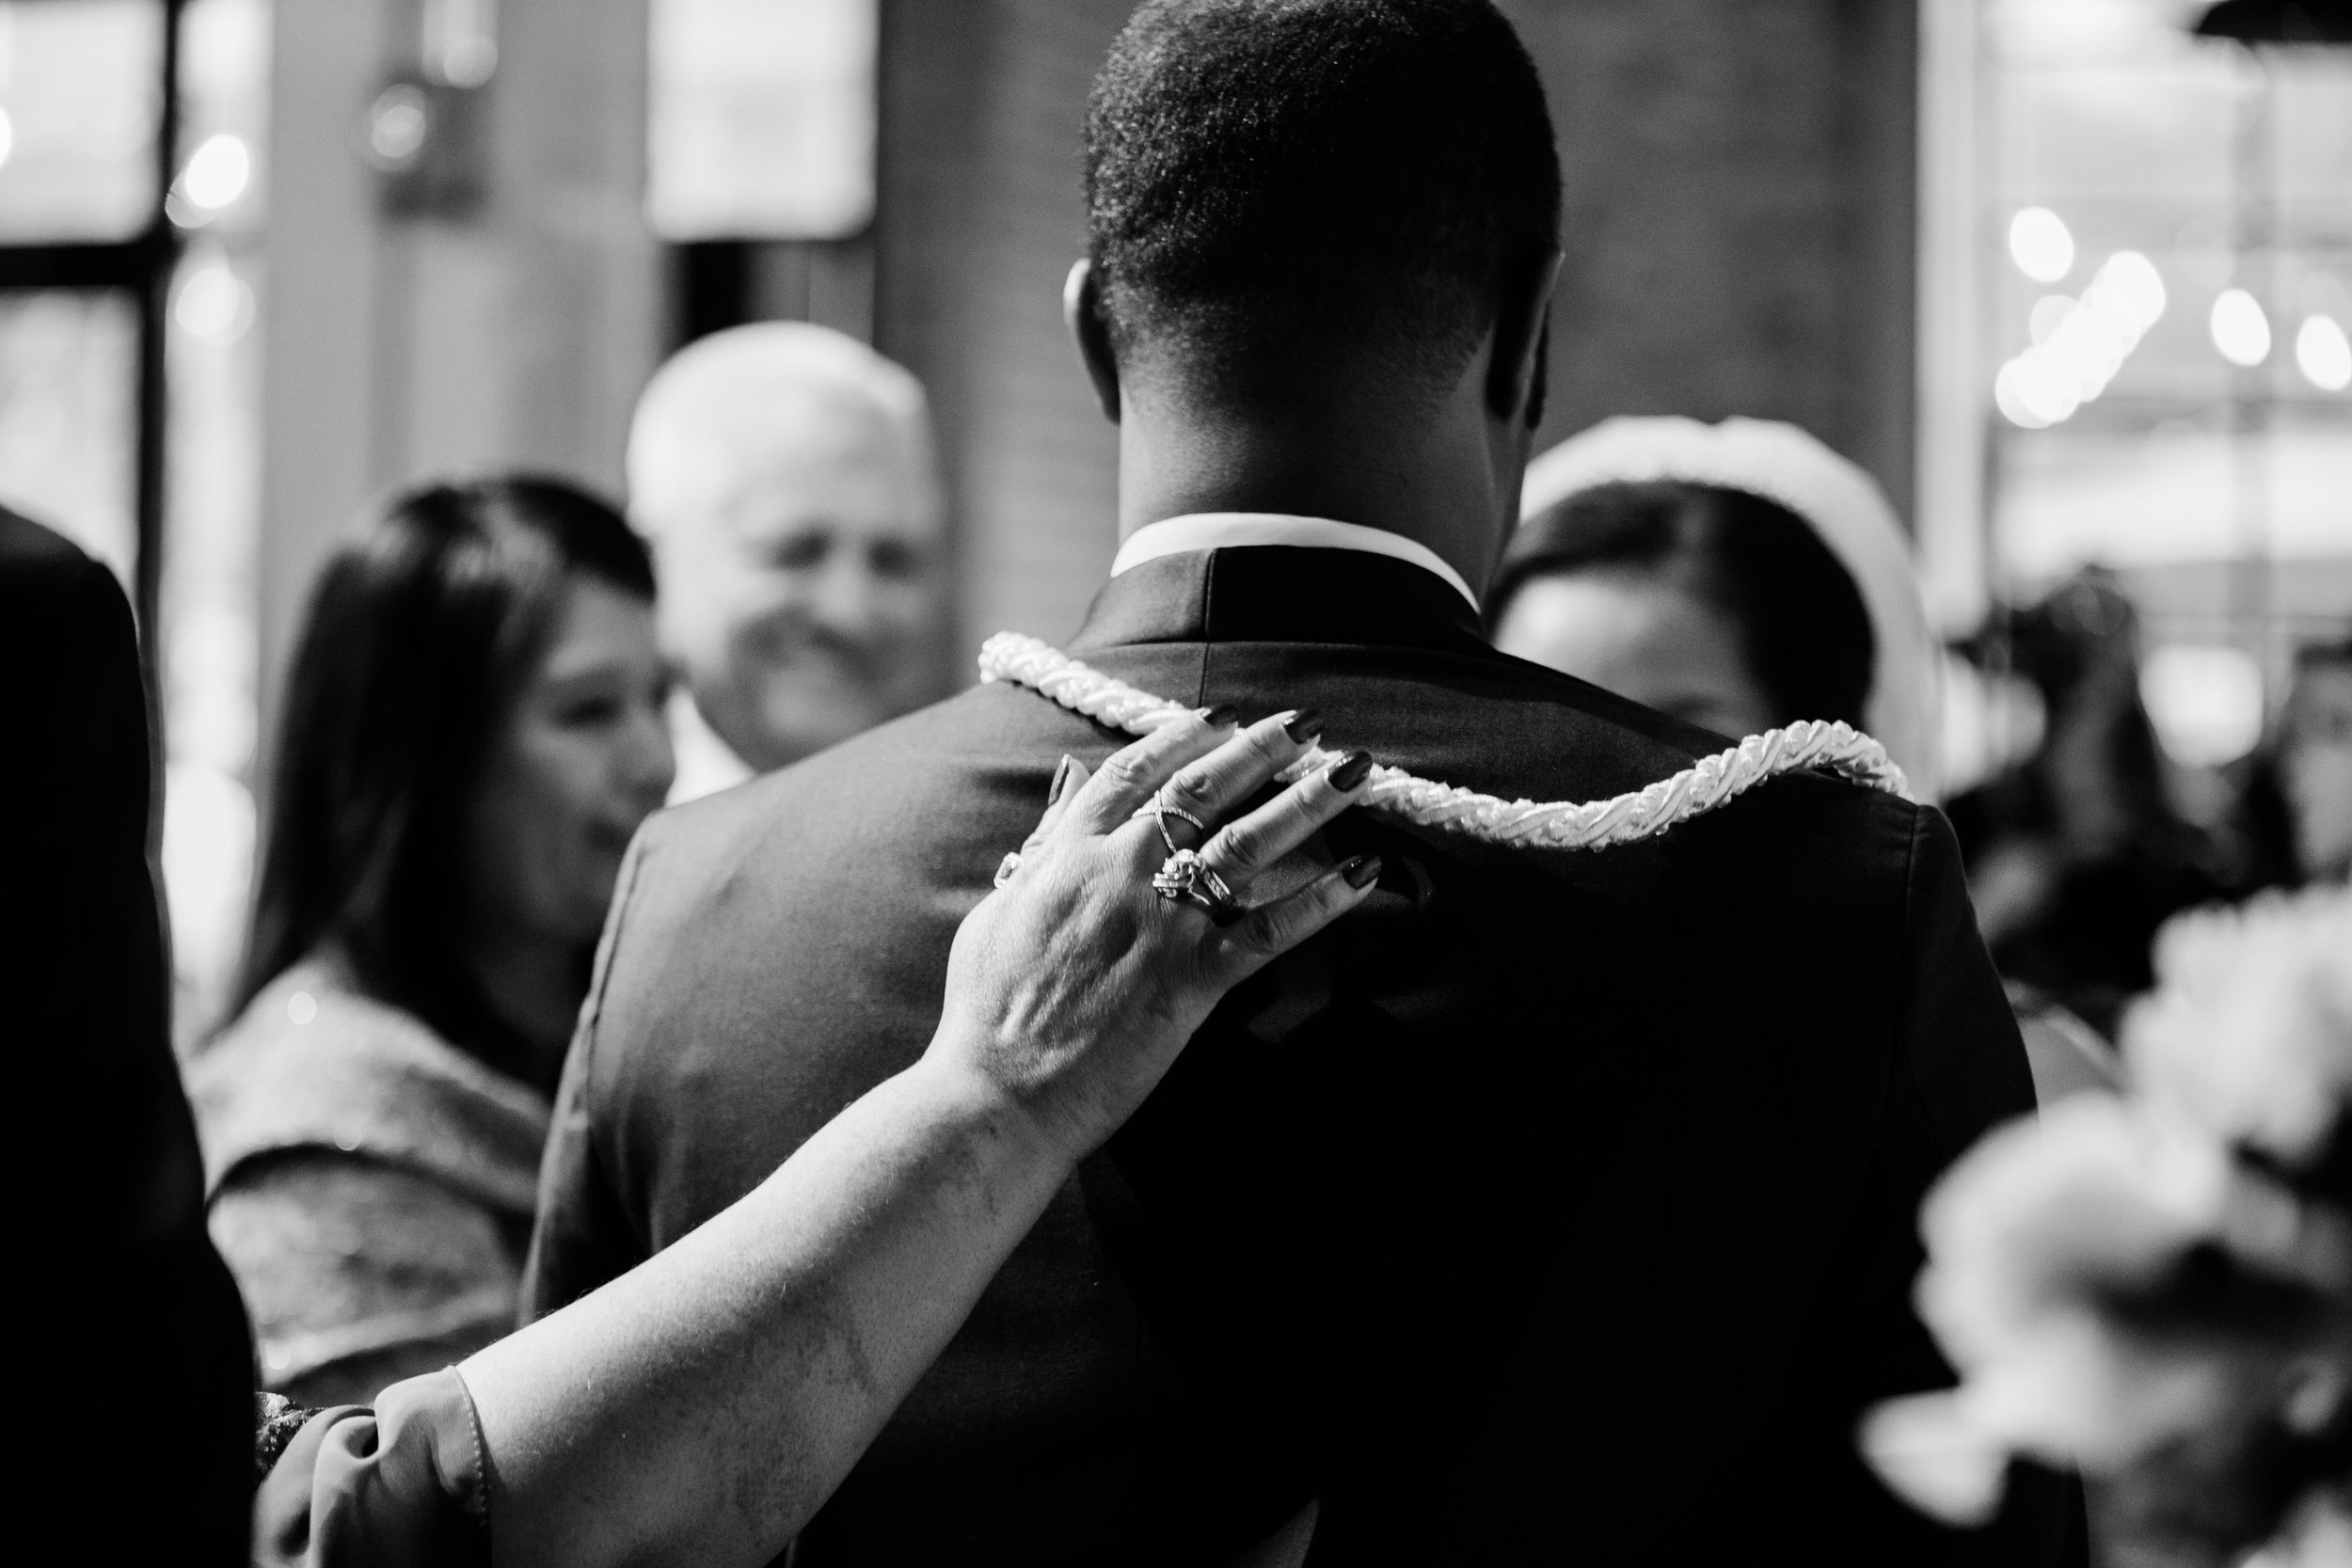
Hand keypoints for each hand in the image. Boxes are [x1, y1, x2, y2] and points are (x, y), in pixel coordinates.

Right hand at [931, 708, 1378, 1162]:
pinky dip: (1323, 899)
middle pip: (1201, 791)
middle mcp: (1119, 872)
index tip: (1224, 715)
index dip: (1184, 737)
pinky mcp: (1193, 979)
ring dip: (1306, 802)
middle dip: (1260, 749)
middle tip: (1305, 724)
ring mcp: (1161, 923)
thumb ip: (1044, 839)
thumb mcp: (1002, 905)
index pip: (1136, 772)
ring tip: (1352, 772)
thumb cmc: (988, 1009)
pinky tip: (1365, 874)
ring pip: (1247, 844)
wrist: (998, 1091)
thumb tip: (1068, 775)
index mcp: (1068, 852)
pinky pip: (1271, 929)